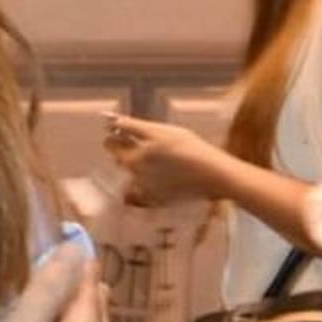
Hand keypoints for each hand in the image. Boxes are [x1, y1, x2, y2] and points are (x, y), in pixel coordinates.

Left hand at [104, 114, 223, 205]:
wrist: (213, 175)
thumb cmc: (187, 148)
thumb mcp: (158, 131)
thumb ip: (131, 126)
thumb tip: (108, 119)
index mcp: (130, 160)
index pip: (110, 144)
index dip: (116, 134)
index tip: (126, 130)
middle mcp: (134, 179)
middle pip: (122, 159)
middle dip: (129, 149)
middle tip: (149, 142)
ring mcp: (147, 193)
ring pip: (136, 174)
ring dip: (143, 165)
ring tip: (165, 158)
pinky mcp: (160, 202)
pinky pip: (150, 189)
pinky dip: (156, 180)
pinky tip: (172, 173)